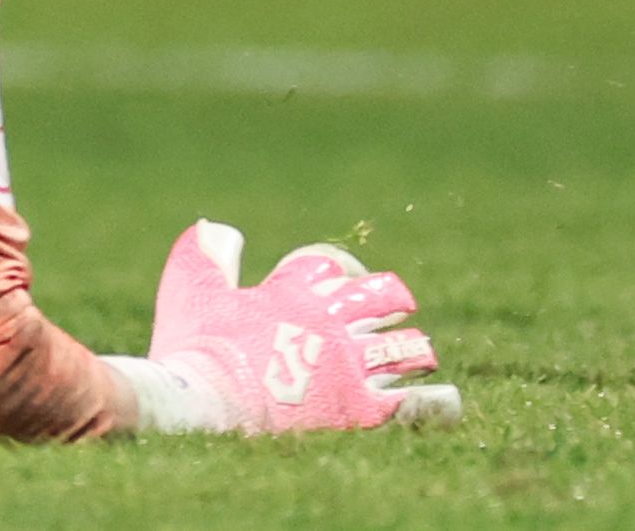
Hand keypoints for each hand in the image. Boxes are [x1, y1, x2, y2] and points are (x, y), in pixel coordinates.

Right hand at [140, 221, 458, 432]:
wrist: (205, 403)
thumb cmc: (195, 347)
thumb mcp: (191, 287)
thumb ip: (206, 253)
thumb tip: (219, 226)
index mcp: (294, 292)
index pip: (328, 266)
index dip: (331, 270)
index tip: (331, 279)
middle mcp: (330, 323)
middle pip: (380, 298)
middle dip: (392, 300)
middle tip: (397, 307)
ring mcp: (349, 365)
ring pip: (404, 347)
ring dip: (414, 347)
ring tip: (420, 352)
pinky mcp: (361, 407)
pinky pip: (415, 400)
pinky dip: (434, 398)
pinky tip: (444, 397)